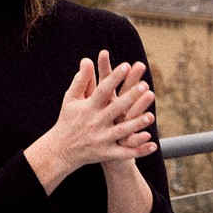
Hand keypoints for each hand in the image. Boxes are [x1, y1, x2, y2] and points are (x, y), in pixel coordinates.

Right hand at [27, 52, 156, 190]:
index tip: (127, 66)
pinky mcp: (106, 153)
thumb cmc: (68, 119)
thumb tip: (86, 60)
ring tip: (151, 116)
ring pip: (121, 131)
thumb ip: (81, 80)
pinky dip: (138, 150)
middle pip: (115, 109)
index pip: (102, 90)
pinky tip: (152, 143)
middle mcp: (95, 122)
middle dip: (130, 98)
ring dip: (136, 124)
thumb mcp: (71, 99)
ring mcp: (101, 139)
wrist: (60, 150)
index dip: (114, 78)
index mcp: (88, 107)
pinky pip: (124, 153)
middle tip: (145, 86)